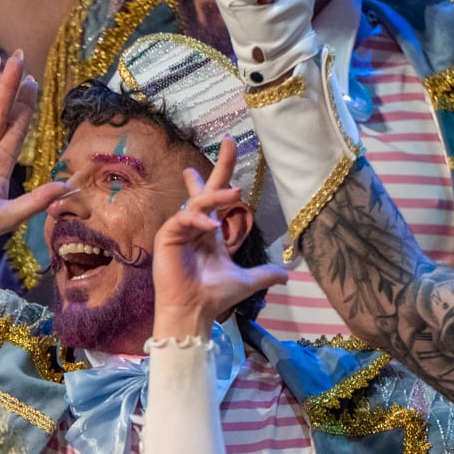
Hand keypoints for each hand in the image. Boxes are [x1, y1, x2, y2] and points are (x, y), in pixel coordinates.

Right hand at [151, 140, 286, 339]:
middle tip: (231, 141)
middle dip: (220, 166)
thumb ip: (264, 273)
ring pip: (198, 202)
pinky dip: (197, 219)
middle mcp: (196, 226)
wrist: (194, 312)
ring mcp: (180, 229)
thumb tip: (286, 274)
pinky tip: (211, 227)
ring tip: (235, 193)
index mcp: (210, 231)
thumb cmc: (214, 296)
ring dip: (216, 196)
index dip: (225, 176)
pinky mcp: (167, 235)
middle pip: (207, 190)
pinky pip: (183, 218)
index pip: (218, 199)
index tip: (231, 150)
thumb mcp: (247, 280)